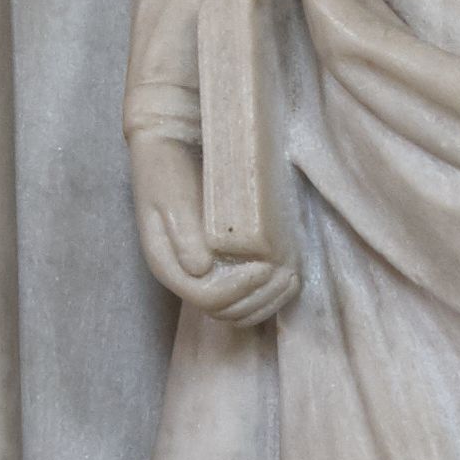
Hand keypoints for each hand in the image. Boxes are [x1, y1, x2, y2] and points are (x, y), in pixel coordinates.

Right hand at [130, 132, 298, 326]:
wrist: (170, 148)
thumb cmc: (168, 171)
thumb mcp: (170, 197)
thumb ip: (182, 232)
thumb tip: (200, 269)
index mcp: (170, 266)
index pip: (207, 298)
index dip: (239, 289)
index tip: (265, 265)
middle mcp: (188, 277)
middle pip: (226, 311)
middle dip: (259, 298)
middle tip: (285, 273)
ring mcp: (206, 274)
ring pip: (239, 310)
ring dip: (268, 300)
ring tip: (291, 277)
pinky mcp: (223, 263)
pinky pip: (247, 294)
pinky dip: (269, 292)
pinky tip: (288, 275)